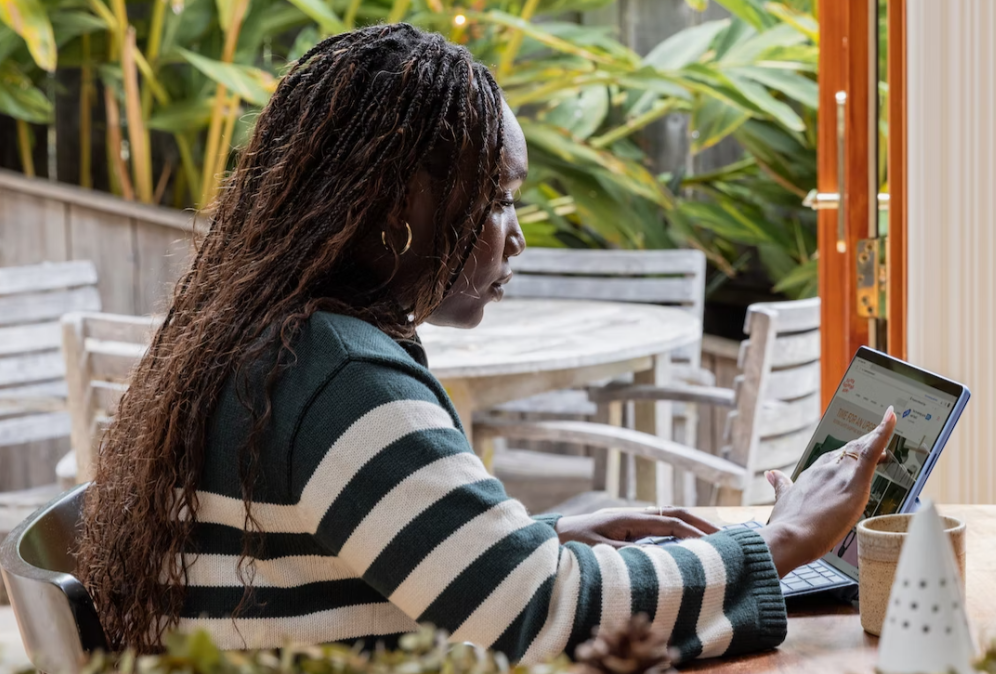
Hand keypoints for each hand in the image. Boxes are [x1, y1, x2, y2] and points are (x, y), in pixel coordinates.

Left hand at [554, 507, 718, 547]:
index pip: (672, 523)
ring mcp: (633, 522)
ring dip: (693, 529)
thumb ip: (631, 556)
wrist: (554, 537)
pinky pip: (660, 530)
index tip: (717, 545)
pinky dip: (679, 536)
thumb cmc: (573, 545)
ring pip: (670, 521)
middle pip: (676, 515)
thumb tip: (661, 561)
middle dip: (702, 525)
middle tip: (726, 539)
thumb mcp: (601, 552)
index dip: (696, 533)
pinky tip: (689, 548)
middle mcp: (635, 516)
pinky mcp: (629, 530)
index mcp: (631, 518)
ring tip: (716, 542)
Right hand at [759, 407, 897, 575]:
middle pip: (850, 451)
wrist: (789, 536)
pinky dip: (882, 432)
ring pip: (863, 450)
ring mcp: (840, 473)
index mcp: (811, 474)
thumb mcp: (783, 501)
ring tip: (888, 428)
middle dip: (864, 444)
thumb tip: (771, 473)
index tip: (854, 447)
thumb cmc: (787, 525)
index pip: (833, 459)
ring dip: (877, 440)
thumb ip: (780, 485)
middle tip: (879, 436)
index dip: (846, 454)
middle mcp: (826, 469)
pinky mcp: (855, 481)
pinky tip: (890, 417)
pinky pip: (872, 452)